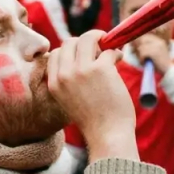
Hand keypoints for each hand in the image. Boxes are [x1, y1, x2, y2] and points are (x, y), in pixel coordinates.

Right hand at [47, 30, 138, 162]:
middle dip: (85, 42)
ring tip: (110, 48)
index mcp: (54, 83)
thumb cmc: (94, 120)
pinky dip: (115, 52)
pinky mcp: (101, 69)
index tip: (84, 55)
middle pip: (70, 42)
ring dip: (100, 38)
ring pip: (88, 38)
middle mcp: (64, 75)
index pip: (55, 54)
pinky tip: (119, 59)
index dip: (70, 51)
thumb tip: (86, 55)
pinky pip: (109, 50)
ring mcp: (82, 70)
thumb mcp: (70, 100)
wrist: (107, 135)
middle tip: (99, 49)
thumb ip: (70, 80)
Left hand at [132, 33, 172, 74]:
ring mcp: (156, 46)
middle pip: (142, 40)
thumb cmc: (160, 64)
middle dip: (138, 47)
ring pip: (141, 48)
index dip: (139, 42)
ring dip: (140, 56)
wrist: (169, 71)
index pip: (145, 37)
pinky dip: (141, 59)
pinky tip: (144, 63)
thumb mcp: (155, 53)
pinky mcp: (154, 52)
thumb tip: (133, 43)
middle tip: (138, 55)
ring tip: (143, 61)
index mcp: (159, 41)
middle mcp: (158, 41)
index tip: (135, 48)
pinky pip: (142, 54)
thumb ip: (147, 48)